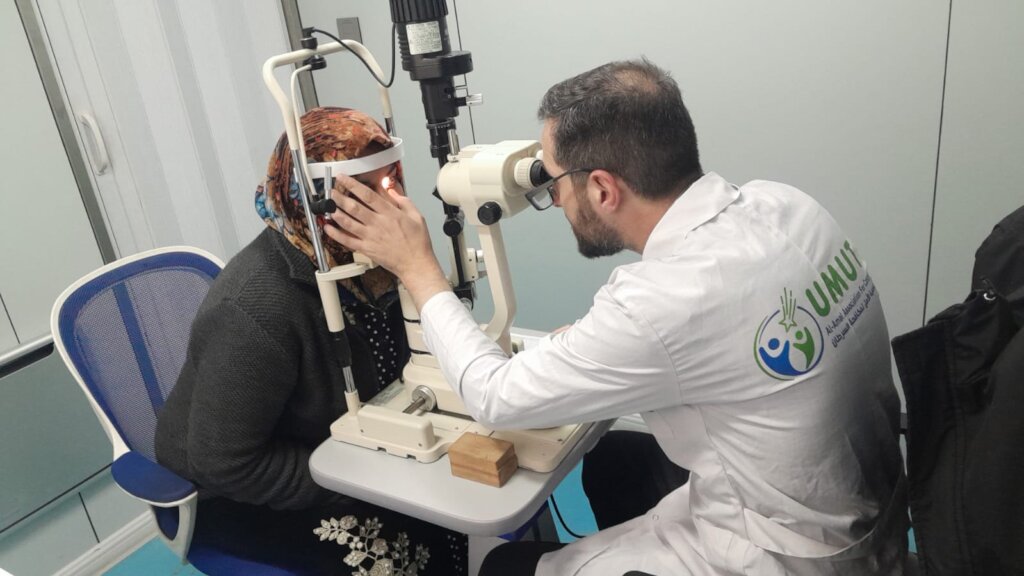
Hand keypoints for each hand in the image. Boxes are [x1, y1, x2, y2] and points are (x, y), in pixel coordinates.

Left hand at [325, 174, 449, 308]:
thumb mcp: (417, 216)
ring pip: (348, 223)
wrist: (416, 264)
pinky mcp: (366, 249)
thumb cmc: (417, 243)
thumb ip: (403, 201)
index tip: (344, 178)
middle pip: (354, 207)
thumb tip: (392, 191)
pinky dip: (336, 235)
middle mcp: (378, 224)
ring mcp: (370, 237)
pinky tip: (328, 228)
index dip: (353, 185)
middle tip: (332, 191)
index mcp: (390, 213)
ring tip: (328, 206)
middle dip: (340, 198)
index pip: (368, 195)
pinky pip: (347, 241)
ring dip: (336, 213)